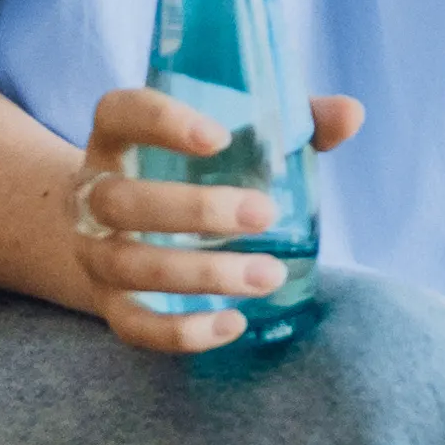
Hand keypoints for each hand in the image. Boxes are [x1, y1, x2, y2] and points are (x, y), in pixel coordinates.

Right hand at [67, 87, 356, 355]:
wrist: (111, 231)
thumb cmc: (190, 170)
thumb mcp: (229, 136)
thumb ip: (289, 121)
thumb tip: (350, 115)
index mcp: (117, 136)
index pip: (121, 112)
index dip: (162, 121)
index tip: (220, 136)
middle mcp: (94, 193)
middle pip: (122, 200)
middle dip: (195, 210)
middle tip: (265, 214)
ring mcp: (96, 252)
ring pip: (130, 265)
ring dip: (201, 274)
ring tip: (269, 275)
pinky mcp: (110, 304)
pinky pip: (134, 325)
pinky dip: (181, 331)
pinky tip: (233, 324)